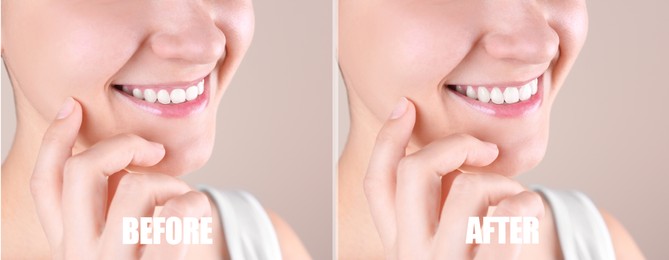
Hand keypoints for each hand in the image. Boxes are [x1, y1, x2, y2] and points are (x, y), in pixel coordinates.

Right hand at [30, 98, 211, 259]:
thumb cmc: (150, 257)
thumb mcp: (116, 236)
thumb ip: (107, 202)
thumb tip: (120, 152)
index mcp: (67, 243)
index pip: (44, 185)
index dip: (55, 140)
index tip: (74, 107)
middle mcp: (81, 255)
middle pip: (81, 171)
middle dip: (123, 146)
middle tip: (155, 151)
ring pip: (134, 187)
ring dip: (171, 183)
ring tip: (184, 201)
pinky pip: (177, 213)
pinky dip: (195, 202)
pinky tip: (198, 215)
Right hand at [364, 97, 544, 259]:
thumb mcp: (442, 239)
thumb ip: (434, 204)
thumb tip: (442, 150)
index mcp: (398, 243)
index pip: (377, 183)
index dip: (388, 140)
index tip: (406, 107)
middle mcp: (414, 255)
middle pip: (415, 173)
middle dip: (453, 146)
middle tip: (481, 150)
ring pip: (467, 187)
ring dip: (500, 181)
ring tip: (513, 199)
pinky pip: (510, 214)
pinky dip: (526, 201)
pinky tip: (529, 212)